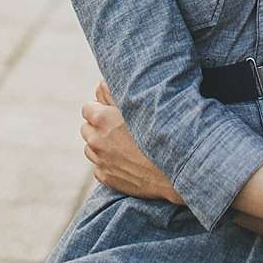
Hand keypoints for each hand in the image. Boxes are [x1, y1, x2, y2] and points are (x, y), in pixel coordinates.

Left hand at [80, 87, 179, 203]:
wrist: (175, 167)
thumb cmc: (159, 131)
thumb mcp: (139, 105)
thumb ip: (114, 92)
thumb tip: (100, 84)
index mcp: (101, 119)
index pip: (87, 108)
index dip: (100, 109)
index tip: (111, 113)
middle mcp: (96, 140)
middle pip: (86, 128)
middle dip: (98, 127)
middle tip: (118, 129)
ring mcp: (100, 161)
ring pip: (90, 148)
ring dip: (100, 146)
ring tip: (121, 146)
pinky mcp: (106, 178)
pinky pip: (99, 167)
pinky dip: (107, 164)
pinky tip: (124, 162)